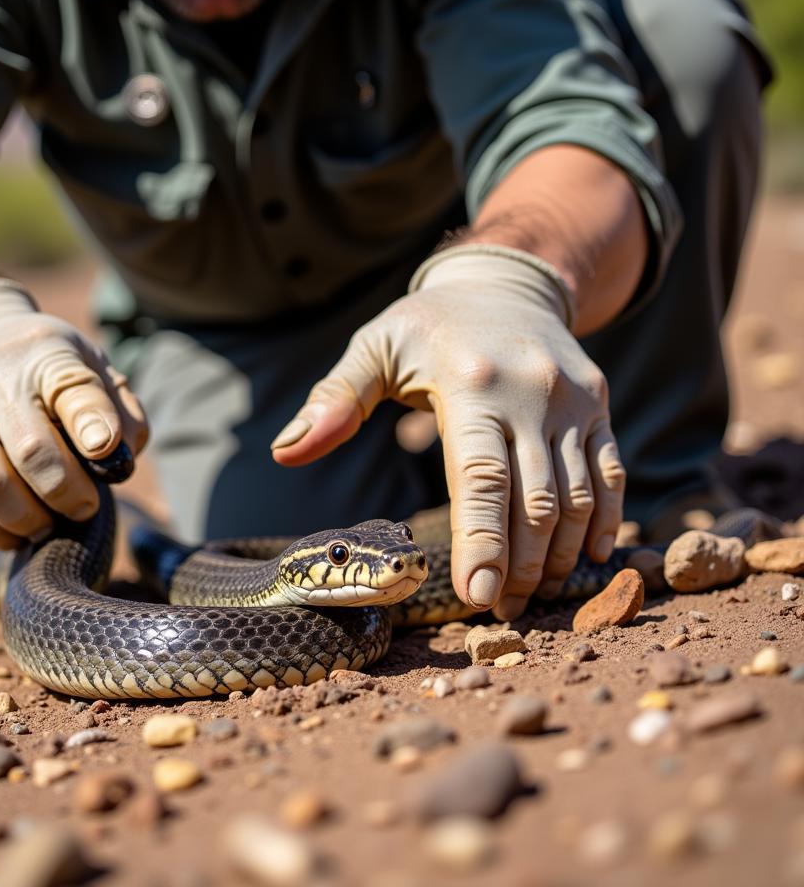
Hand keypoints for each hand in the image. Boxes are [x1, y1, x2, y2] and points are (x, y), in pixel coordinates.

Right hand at [0, 279, 147, 547]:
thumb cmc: (45, 366)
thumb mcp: (91, 364)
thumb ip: (118, 412)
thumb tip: (118, 463)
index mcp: (43, 360)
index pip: (73, 391)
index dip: (95, 428)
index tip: (106, 454)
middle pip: (27, 455)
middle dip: (63, 495)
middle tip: (82, 508)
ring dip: (20, 524)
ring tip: (43, 524)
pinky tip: (1, 525)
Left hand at [270, 245, 624, 618]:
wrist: (504, 283)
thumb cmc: (426, 326)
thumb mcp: (375, 347)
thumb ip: (335, 400)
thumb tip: (284, 451)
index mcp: (470, 383)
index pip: (480, 478)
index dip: (482, 543)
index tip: (476, 597)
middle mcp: (531, 392)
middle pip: (535, 500)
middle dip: (520, 567)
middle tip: (501, 613)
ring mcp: (573, 399)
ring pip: (578, 496)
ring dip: (560, 555)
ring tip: (535, 597)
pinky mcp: (598, 404)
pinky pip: (611, 473)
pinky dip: (606, 520)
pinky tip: (590, 558)